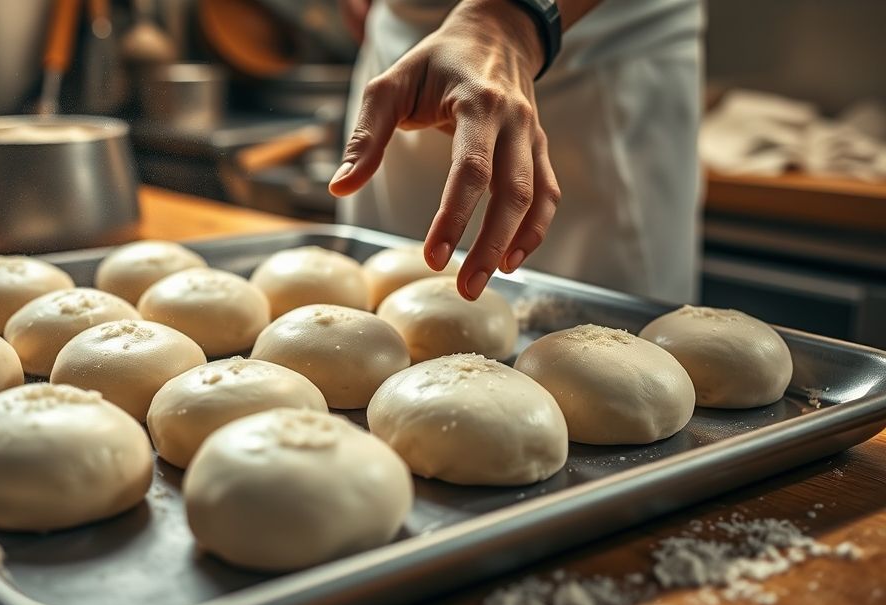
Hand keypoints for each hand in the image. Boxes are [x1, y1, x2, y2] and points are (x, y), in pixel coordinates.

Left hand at [330, 0, 560, 299]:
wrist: (495, 33)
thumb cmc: (434, 62)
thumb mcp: (390, 86)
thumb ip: (365, 136)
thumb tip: (339, 187)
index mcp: (478, 104)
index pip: (471, 170)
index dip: (454, 218)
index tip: (433, 258)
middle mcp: (513, 121)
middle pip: (511, 192)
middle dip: (488, 245)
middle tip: (465, 289)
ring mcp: (532, 135)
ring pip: (535, 197)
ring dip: (516, 244)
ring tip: (487, 281)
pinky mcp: (539, 148)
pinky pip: (547, 193)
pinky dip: (535, 229)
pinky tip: (512, 259)